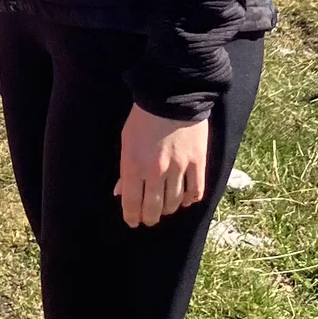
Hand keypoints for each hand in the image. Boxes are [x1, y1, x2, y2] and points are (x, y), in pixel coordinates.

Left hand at [114, 103, 209, 227]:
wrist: (172, 96)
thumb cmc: (143, 118)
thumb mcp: (126, 142)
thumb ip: (124, 170)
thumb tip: (120, 193)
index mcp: (133, 166)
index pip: (131, 203)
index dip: (132, 217)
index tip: (133, 221)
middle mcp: (155, 172)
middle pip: (153, 208)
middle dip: (149, 218)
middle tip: (149, 219)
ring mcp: (178, 168)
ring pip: (174, 203)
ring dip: (168, 210)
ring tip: (165, 209)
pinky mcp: (197, 163)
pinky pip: (196, 191)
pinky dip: (190, 200)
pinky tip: (186, 200)